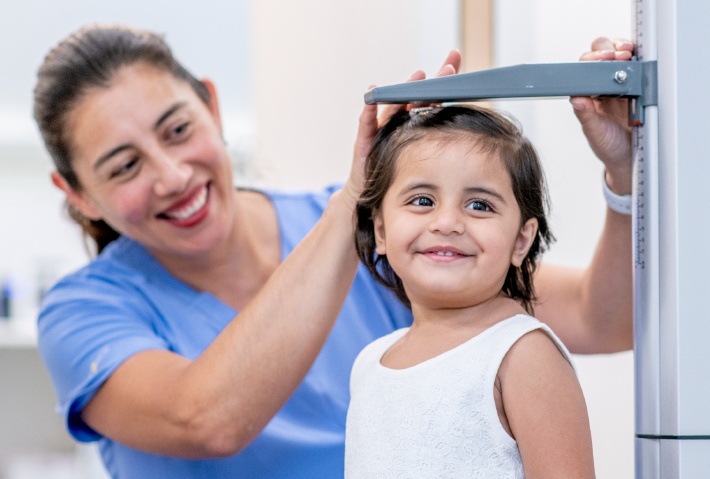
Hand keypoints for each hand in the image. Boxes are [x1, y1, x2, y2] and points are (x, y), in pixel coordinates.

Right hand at [342, 50, 461, 204]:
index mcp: (413, 126)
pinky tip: (372, 95)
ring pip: (394, 107)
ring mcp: (380, 131)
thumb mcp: (420, 165)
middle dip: (432, 81)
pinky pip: (366, 125)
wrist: (368, 198)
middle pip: (414, 98)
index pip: (430, 99)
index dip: (442, 81)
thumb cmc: (395, 180)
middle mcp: (397, 124)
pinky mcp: (365, 143)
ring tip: (419, 76)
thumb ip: (438, 152)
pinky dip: (369, 110)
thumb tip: (470, 143)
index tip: (455, 60)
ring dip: (405, 90)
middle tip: (449, 68)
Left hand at [571, 37, 633, 194]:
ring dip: (622, 48)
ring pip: (618, 54)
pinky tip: (639, 58)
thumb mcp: (596, 133)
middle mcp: (602, 86)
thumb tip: (576, 99)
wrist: (630, 156)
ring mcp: (621, 82)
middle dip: (606, 51)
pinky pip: (637, 63)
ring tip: (627, 54)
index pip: (583, 70)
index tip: (600, 61)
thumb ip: (586, 116)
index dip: (591, 62)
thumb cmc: (609, 145)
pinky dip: (638, 56)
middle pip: (599, 55)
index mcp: (587, 95)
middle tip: (617, 56)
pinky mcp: (638, 82)